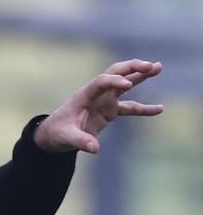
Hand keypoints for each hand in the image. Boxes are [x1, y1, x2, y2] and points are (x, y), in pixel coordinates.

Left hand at [34, 59, 163, 152]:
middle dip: (132, 67)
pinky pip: (130, 107)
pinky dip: (143, 108)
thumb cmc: (57, 133)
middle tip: (150, 65)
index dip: (114, 81)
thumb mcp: (66, 138)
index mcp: (83, 96)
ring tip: (158, 67)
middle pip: (115, 73)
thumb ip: (80, 141)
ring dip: (140, 76)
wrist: (54, 134)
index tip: (128, 84)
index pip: (101, 82)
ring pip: (124, 84)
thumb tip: (95, 148)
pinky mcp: (109, 110)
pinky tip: (159, 109)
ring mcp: (103, 101)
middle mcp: (95, 94)